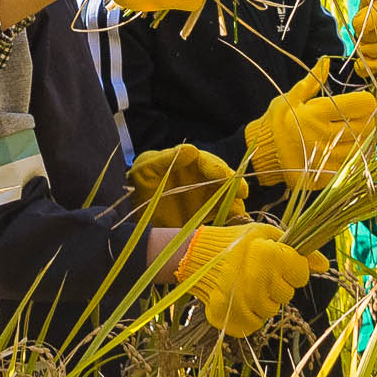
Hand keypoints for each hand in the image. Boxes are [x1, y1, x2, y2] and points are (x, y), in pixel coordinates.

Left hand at [129, 143, 246, 226]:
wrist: (134, 206)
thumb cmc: (140, 180)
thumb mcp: (146, 167)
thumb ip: (166, 159)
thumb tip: (191, 150)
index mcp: (190, 163)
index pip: (209, 162)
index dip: (218, 168)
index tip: (224, 176)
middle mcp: (203, 178)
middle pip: (225, 180)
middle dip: (234, 185)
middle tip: (241, 193)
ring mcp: (206, 198)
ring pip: (228, 198)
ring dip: (234, 204)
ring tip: (238, 212)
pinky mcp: (206, 216)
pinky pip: (222, 218)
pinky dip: (229, 221)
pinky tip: (233, 226)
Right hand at [172, 223, 323, 336]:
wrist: (196, 258)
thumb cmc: (236, 242)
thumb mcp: (267, 234)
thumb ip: (298, 250)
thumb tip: (324, 266)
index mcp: (270, 256)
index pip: (301, 274)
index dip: (292, 268)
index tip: (278, 262)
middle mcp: (259, 281)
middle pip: (287, 294)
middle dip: (277, 284)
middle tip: (259, 272)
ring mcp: (245, 302)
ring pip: (272, 310)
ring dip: (264, 299)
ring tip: (247, 284)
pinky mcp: (234, 319)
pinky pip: (256, 324)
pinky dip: (251, 314)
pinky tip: (240, 298)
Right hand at [243, 58, 376, 188]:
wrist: (260, 156)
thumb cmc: (276, 123)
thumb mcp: (290, 98)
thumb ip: (311, 81)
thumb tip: (326, 61)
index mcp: (316, 114)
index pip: (360, 105)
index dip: (366, 102)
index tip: (361, 102)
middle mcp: (323, 137)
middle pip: (366, 126)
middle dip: (368, 120)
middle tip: (362, 118)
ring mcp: (325, 159)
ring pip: (362, 147)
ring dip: (364, 139)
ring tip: (356, 134)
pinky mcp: (325, 176)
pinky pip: (352, 166)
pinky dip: (356, 157)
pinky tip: (349, 150)